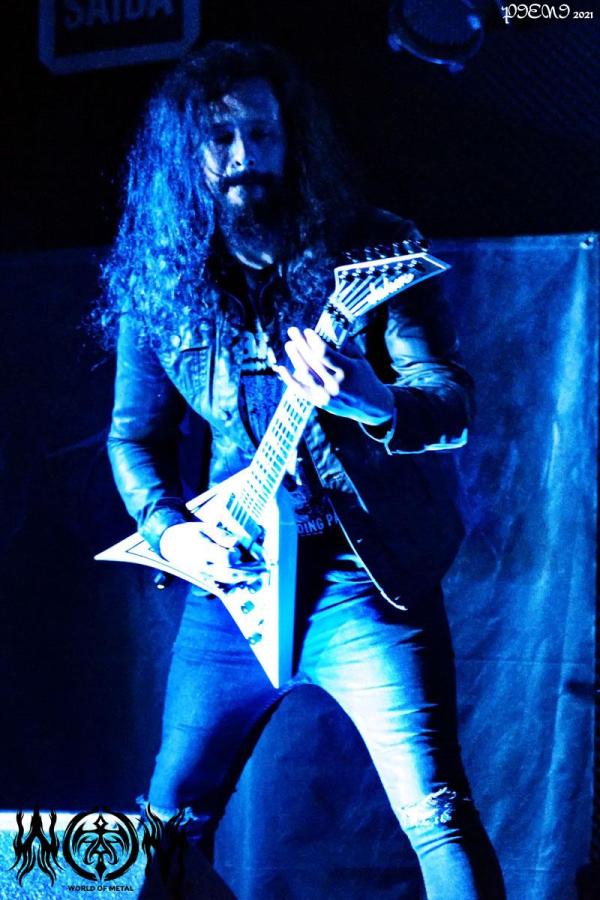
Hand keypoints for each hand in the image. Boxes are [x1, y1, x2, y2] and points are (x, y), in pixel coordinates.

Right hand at [159, 522, 264, 590]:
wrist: (171, 545)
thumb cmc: (191, 533)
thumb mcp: (205, 528)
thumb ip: (222, 536)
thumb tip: (235, 543)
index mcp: (203, 551)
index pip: (226, 559)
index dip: (236, 556)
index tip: (239, 551)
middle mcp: (203, 566)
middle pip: (230, 574)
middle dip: (248, 573)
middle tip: (262, 570)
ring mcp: (203, 575)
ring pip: (227, 582)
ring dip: (244, 581)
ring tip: (257, 577)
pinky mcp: (204, 580)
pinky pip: (221, 586)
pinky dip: (234, 586)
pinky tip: (244, 584)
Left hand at [275, 327, 394, 426]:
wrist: (371, 406)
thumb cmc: (364, 377)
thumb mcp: (359, 360)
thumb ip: (343, 347)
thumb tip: (325, 331)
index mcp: (347, 371)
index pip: (324, 353)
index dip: (313, 341)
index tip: (306, 331)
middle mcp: (335, 384)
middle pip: (312, 361)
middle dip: (301, 344)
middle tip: (292, 331)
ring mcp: (326, 395)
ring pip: (304, 374)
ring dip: (294, 358)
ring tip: (289, 345)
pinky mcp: (319, 403)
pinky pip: (300, 389)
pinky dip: (289, 378)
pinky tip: (280, 368)